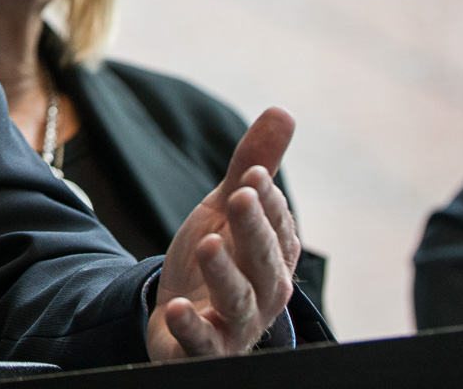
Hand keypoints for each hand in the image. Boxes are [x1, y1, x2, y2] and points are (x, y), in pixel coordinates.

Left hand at [146, 108, 302, 361]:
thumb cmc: (215, 260)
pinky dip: (192, 329)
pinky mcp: (203, 350)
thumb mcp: (225, 210)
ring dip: (225, 273)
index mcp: (272, 259)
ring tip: (208, 244)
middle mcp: (262, 295)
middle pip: (264, 264)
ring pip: (238, 302)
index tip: (252, 173)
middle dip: (254, 230)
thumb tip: (283, 111)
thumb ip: (252, 165)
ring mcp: (234, 326)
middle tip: (239, 196)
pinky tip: (178, 309)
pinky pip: (202, 345)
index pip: (277, 229)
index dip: (267, 202)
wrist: (180, 319)